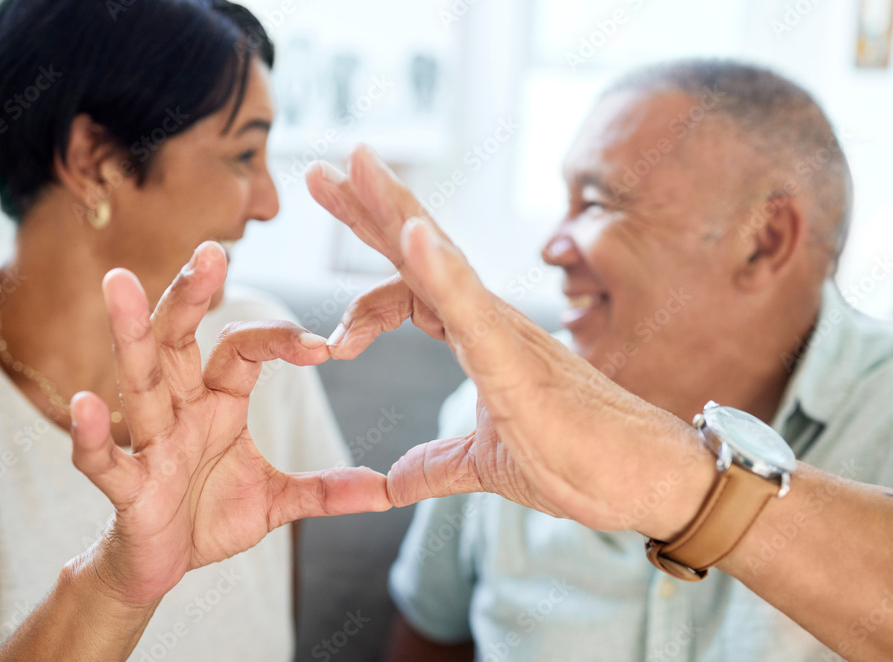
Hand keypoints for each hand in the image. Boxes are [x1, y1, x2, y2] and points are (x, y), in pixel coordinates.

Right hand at [68, 241, 390, 607]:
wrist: (159, 565)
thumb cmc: (208, 517)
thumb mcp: (277, 501)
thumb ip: (327, 491)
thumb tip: (387, 491)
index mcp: (217, 402)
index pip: (243, 349)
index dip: (279, 339)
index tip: (323, 347)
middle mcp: (179, 409)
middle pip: (181, 340)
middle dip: (192, 296)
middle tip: (211, 250)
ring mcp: (149, 443)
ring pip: (139, 380)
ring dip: (131, 334)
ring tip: (122, 284)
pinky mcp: (126, 487)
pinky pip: (104, 459)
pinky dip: (90, 434)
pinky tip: (83, 403)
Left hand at [307, 148, 715, 539]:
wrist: (643, 482)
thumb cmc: (580, 461)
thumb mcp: (486, 466)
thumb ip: (437, 466)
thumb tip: (394, 482)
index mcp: (477, 337)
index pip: (412, 290)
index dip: (366, 299)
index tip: (333, 344)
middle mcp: (487, 320)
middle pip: (419, 250)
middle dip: (369, 207)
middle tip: (324, 169)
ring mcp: (504, 333)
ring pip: (441, 258)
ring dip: (396, 209)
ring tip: (358, 162)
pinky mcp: (519, 360)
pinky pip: (472, 307)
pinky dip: (441, 269)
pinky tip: (411, 236)